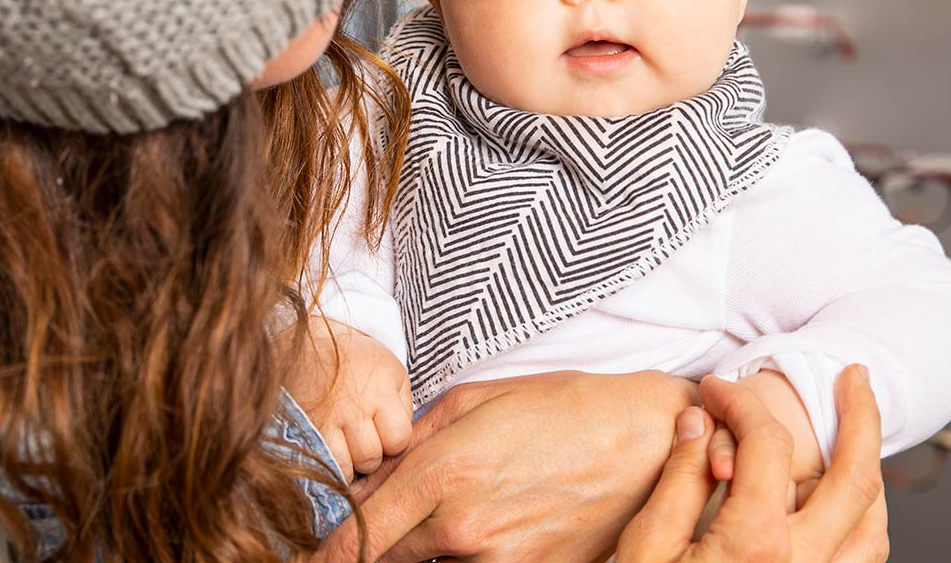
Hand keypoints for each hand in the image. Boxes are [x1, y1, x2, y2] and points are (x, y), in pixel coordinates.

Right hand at [283, 318, 411, 476]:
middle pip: (371, 457)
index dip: (395, 441)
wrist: (309, 346)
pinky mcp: (305, 426)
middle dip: (372, 454)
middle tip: (364, 438)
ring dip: (351, 462)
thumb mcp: (392, 373)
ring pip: (347, 466)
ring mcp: (327, 417)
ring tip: (348, 445)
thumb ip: (403, 407)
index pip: (399, 439)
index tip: (385, 430)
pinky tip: (334, 450)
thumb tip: (400, 443)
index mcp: (381, 388)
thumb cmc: (358, 362)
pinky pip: (324, 462)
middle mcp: (354, 405)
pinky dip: (331, 463)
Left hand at [313, 369, 700, 562]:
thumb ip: (412, 443)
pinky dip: (469, 556)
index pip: (358, 532)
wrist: (647, 440)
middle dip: (370, 546)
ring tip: (463, 508)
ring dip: (427, 548)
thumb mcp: (473, 403)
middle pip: (385, 559)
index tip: (303, 558)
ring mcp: (499, 561)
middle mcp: (463, 529)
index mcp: (442, 476)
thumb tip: (370, 475)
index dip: (322, 552)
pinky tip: (488, 526)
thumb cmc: (562, 409)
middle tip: (373, 525)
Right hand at [614, 366, 888, 562]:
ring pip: (876, 526)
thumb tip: (696, 423)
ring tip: (859, 440)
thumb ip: (678, 480)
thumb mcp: (645, 546)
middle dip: (861, 417)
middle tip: (856, 379)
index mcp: (756, 542)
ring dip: (872, 474)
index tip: (718, 390)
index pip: (767, 443)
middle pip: (856, 478)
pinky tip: (846, 509)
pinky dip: (866, 524)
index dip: (740, 402)